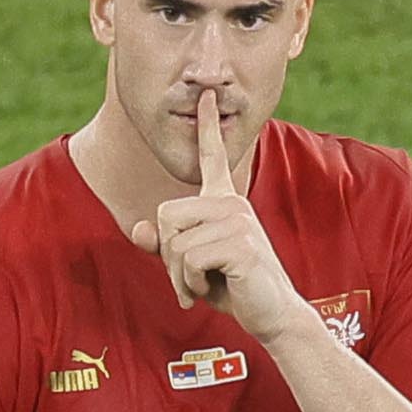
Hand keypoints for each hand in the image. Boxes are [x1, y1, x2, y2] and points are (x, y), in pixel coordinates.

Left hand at [126, 88, 308, 342]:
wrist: (273, 315)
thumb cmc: (235, 288)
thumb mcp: (192, 266)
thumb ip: (165, 246)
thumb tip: (139, 229)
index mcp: (224, 202)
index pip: (212, 158)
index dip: (206, 127)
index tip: (205, 96)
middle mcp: (231, 203)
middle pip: (166, 216)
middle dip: (169, 257)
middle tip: (192, 279)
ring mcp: (237, 221)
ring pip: (175, 244)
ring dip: (180, 277)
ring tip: (203, 287)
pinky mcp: (239, 244)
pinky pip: (189, 260)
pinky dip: (191, 284)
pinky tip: (212, 290)